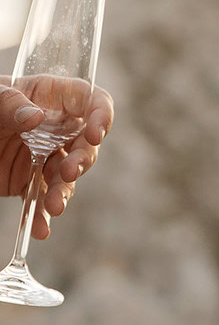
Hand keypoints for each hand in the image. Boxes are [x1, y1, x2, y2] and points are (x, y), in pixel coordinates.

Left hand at [0, 79, 113, 239]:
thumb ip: (10, 105)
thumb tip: (36, 117)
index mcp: (51, 96)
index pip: (91, 101)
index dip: (101, 116)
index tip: (94, 136)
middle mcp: (55, 126)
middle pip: (85, 143)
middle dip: (82, 160)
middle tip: (69, 172)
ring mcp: (44, 154)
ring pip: (68, 175)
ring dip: (64, 192)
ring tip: (53, 207)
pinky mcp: (30, 179)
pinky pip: (43, 197)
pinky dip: (42, 215)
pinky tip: (40, 228)